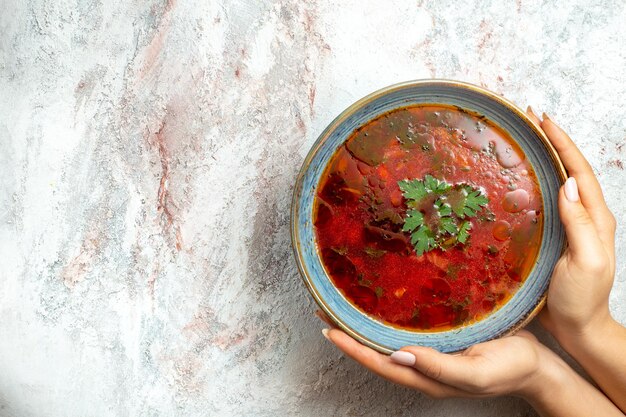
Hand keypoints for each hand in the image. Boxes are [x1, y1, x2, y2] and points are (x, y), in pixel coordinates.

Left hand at [317, 312, 549, 399]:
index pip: (380, 364)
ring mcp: (431, 355)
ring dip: (365, 327)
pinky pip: (406, 332)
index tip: (329, 330)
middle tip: (326, 313)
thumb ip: (439, 368)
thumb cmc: (511, 368)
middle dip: (350, 336)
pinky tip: (382, 308)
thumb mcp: (476, 373)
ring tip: (344, 308)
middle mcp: (423, 368)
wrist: (538, 366)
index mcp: (428, 378)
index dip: (353, 348)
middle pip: (377, 353)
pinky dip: (387, 322)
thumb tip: (397, 355)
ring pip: (388, 343)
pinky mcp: (442, 341)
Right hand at [526, 108, 625, 412]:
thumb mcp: (586, 263)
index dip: (562, 143)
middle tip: (530, 120)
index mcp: (596, 219)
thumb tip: (568, 184)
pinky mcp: (557, 237)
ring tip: (525, 140)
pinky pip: (549, 201)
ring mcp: (572, 227)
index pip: (579, 171)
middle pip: (571, 170)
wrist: (579, 328)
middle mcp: (585, 217)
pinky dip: (538, 181)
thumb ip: (580, 224)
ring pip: (560, 182)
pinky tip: (522, 179)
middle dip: (553, 141)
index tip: (543, 120)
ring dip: (546, 158)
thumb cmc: (581, 300)